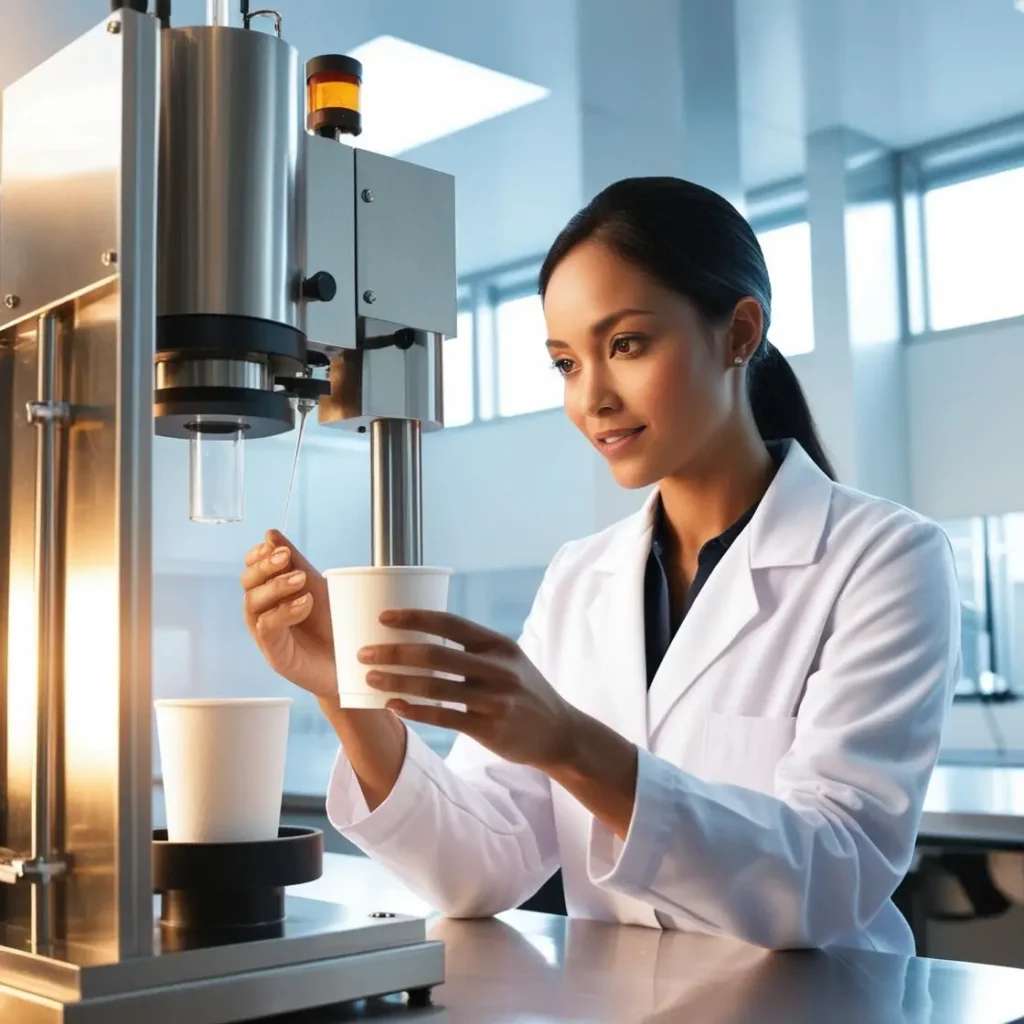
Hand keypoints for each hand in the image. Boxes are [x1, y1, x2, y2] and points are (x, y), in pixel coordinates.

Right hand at [241, 530, 336, 698]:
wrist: (352, 662)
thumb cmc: (334, 624)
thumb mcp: (317, 585)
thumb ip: (295, 561)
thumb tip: (270, 533)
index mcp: (271, 594)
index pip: (252, 569)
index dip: (258, 555)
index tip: (275, 546)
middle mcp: (264, 612)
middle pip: (248, 584)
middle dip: (265, 566)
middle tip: (286, 557)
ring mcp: (267, 634)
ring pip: (253, 604)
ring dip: (276, 586)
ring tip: (301, 580)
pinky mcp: (275, 654)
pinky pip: (267, 628)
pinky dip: (284, 612)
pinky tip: (304, 603)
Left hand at [357, 610, 579, 770]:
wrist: (560, 732)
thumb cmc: (523, 690)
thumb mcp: (508, 659)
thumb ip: (473, 649)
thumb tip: (420, 637)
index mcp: (499, 644)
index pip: (451, 623)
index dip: (415, 618)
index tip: (383, 617)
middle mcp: (498, 669)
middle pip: (436, 655)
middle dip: (394, 652)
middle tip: (364, 653)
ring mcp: (495, 700)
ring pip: (435, 687)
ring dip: (397, 682)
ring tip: (370, 679)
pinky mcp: (490, 729)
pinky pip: (444, 717)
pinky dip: (414, 711)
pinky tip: (393, 707)